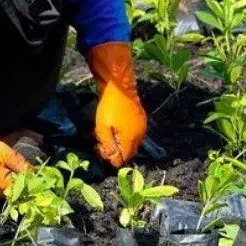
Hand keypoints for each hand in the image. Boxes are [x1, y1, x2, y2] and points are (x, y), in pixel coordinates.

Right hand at [0, 133, 29, 196]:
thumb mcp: (6, 153)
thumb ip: (20, 164)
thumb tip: (34, 172)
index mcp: (2, 185)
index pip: (22, 190)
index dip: (30, 184)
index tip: (38, 178)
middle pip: (15, 192)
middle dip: (24, 185)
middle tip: (32, 176)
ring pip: (8, 191)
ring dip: (16, 185)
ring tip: (23, 175)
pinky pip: (1, 188)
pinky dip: (8, 183)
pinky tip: (12, 175)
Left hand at [88, 42, 146, 167]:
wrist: (119, 86)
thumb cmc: (109, 106)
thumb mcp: (102, 127)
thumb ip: (107, 144)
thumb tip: (112, 157)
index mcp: (131, 137)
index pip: (125, 157)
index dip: (114, 159)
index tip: (104, 154)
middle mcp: (140, 134)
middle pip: (130, 151)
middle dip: (119, 152)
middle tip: (105, 147)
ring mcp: (142, 125)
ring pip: (134, 142)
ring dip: (123, 143)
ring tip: (110, 137)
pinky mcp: (142, 118)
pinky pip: (136, 133)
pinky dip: (128, 135)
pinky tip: (117, 129)